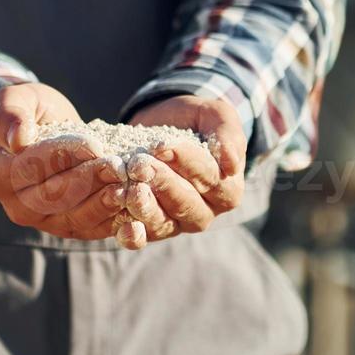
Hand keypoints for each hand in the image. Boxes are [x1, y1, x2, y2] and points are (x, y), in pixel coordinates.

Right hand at [0, 84, 127, 239]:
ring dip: (105, 204)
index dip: (65, 157)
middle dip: (91, 181)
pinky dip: (113, 220)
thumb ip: (10, 115)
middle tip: (119, 167)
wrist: (37, 130)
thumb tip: (19, 138)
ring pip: (75, 217)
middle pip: (56, 197)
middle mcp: (15, 205)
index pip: (33, 168)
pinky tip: (133, 206)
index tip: (94, 145)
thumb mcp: (14, 100)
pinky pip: (90, 229)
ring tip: (129, 186)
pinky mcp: (66, 226)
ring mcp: (41, 221)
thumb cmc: (25, 111)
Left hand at [121, 95, 247, 246]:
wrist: (166, 126)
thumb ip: (228, 134)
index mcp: (228, 190)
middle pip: (184, 203)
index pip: (208, 177)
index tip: (161, 145)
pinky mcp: (151, 228)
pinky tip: (122, 227)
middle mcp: (204, 212)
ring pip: (163, 223)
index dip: (184, 161)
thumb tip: (231, 165)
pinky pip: (142, 237)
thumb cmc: (197, 121)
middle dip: (161, 183)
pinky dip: (132, 235)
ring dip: (144, 208)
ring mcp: (176, 224)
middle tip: (139, 166)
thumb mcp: (217, 116)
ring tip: (127, 190)